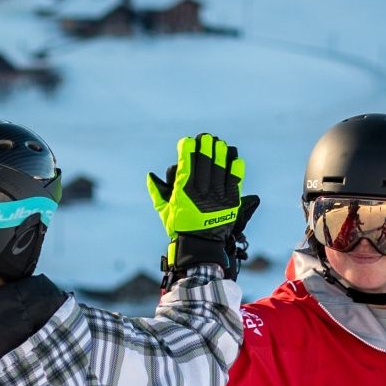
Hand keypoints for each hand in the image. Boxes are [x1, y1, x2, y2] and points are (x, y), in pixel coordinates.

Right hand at [146, 133, 256, 278]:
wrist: (200, 246)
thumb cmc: (180, 228)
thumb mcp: (164, 211)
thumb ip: (157, 192)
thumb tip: (150, 175)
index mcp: (184, 190)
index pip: (186, 160)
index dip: (188, 147)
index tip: (188, 141)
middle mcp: (201, 191)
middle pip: (205, 159)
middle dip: (205, 145)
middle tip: (206, 138)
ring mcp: (217, 196)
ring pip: (220, 166)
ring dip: (220, 151)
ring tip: (219, 144)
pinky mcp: (231, 202)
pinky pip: (235, 179)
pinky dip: (235, 167)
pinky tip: (233, 158)